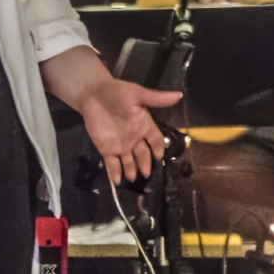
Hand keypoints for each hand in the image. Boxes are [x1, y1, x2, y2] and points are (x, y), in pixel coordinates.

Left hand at [38, 45, 182, 183]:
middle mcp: (135, 138)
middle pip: (143, 154)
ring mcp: (120, 145)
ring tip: (133, 179)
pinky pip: (112, 164)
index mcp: (144, 125)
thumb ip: (157, 98)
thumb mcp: (138, 94)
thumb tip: (179, 95)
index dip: (158, 148)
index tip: (160, 157)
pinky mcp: (106, 149)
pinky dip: (115, 173)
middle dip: (145, 164)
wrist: (93, 94)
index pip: (155, 140)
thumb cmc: (117, 92)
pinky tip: (118, 181)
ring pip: (129, 162)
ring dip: (132, 171)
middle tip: (146, 174)